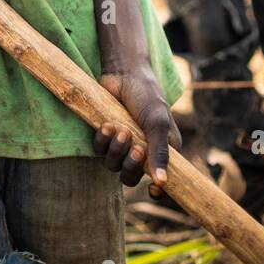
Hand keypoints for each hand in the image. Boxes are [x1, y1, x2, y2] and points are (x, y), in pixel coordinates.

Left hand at [95, 67, 180, 195]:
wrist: (124, 73)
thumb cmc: (147, 96)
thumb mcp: (157, 122)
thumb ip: (159, 152)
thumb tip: (163, 183)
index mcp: (163, 150)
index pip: (161, 181)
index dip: (157, 191)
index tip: (153, 190)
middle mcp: (143, 151)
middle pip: (132, 177)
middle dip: (131, 166)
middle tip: (136, 148)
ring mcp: (123, 144)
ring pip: (114, 166)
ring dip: (116, 151)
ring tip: (120, 130)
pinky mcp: (106, 135)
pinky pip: (100, 150)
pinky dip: (103, 141)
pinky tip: (106, 125)